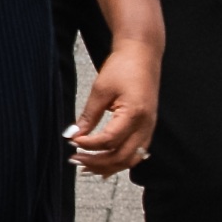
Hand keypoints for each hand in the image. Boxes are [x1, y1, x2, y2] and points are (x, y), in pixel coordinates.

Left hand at [66, 36, 157, 177]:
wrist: (142, 54)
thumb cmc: (123, 67)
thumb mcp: (100, 89)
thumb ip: (88, 115)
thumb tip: (72, 135)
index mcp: (134, 114)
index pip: (109, 140)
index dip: (89, 145)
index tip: (72, 142)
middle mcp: (146, 125)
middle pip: (122, 157)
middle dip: (97, 163)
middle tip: (75, 160)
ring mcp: (149, 128)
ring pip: (130, 159)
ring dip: (107, 167)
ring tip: (85, 167)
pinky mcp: (147, 128)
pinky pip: (135, 153)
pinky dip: (118, 161)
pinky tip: (103, 165)